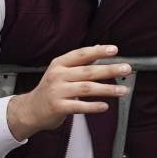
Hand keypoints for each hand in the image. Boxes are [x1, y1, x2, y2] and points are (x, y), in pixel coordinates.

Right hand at [5, 45, 130, 140]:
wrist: (30, 109)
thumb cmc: (50, 89)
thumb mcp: (60, 71)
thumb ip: (79, 62)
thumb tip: (100, 48)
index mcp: (59, 64)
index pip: (81, 54)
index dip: (98, 51)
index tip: (114, 50)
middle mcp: (57, 76)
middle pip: (88, 71)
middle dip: (109, 70)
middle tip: (126, 69)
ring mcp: (57, 91)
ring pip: (86, 88)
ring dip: (107, 89)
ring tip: (123, 90)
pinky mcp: (58, 107)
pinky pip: (79, 106)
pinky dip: (93, 106)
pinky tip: (105, 106)